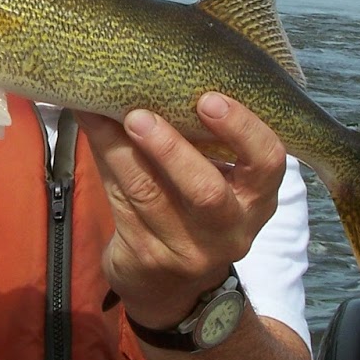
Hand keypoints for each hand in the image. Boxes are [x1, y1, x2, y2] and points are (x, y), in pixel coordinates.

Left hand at [78, 92, 286, 330]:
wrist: (173, 289)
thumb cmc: (195, 210)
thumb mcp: (218, 181)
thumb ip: (202, 138)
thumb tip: (159, 71)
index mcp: (257, 198)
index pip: (268, 162)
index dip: (242, 129)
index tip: (209, 99)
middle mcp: (231, 230)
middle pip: (205, 191)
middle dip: (170, 148)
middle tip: (139, 114)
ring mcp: (188, 251)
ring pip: (150, 195)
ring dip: (121, 150)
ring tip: (99, 112)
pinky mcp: (147, 258)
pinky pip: (121, 203)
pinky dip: (104, 161)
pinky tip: (91, 131)